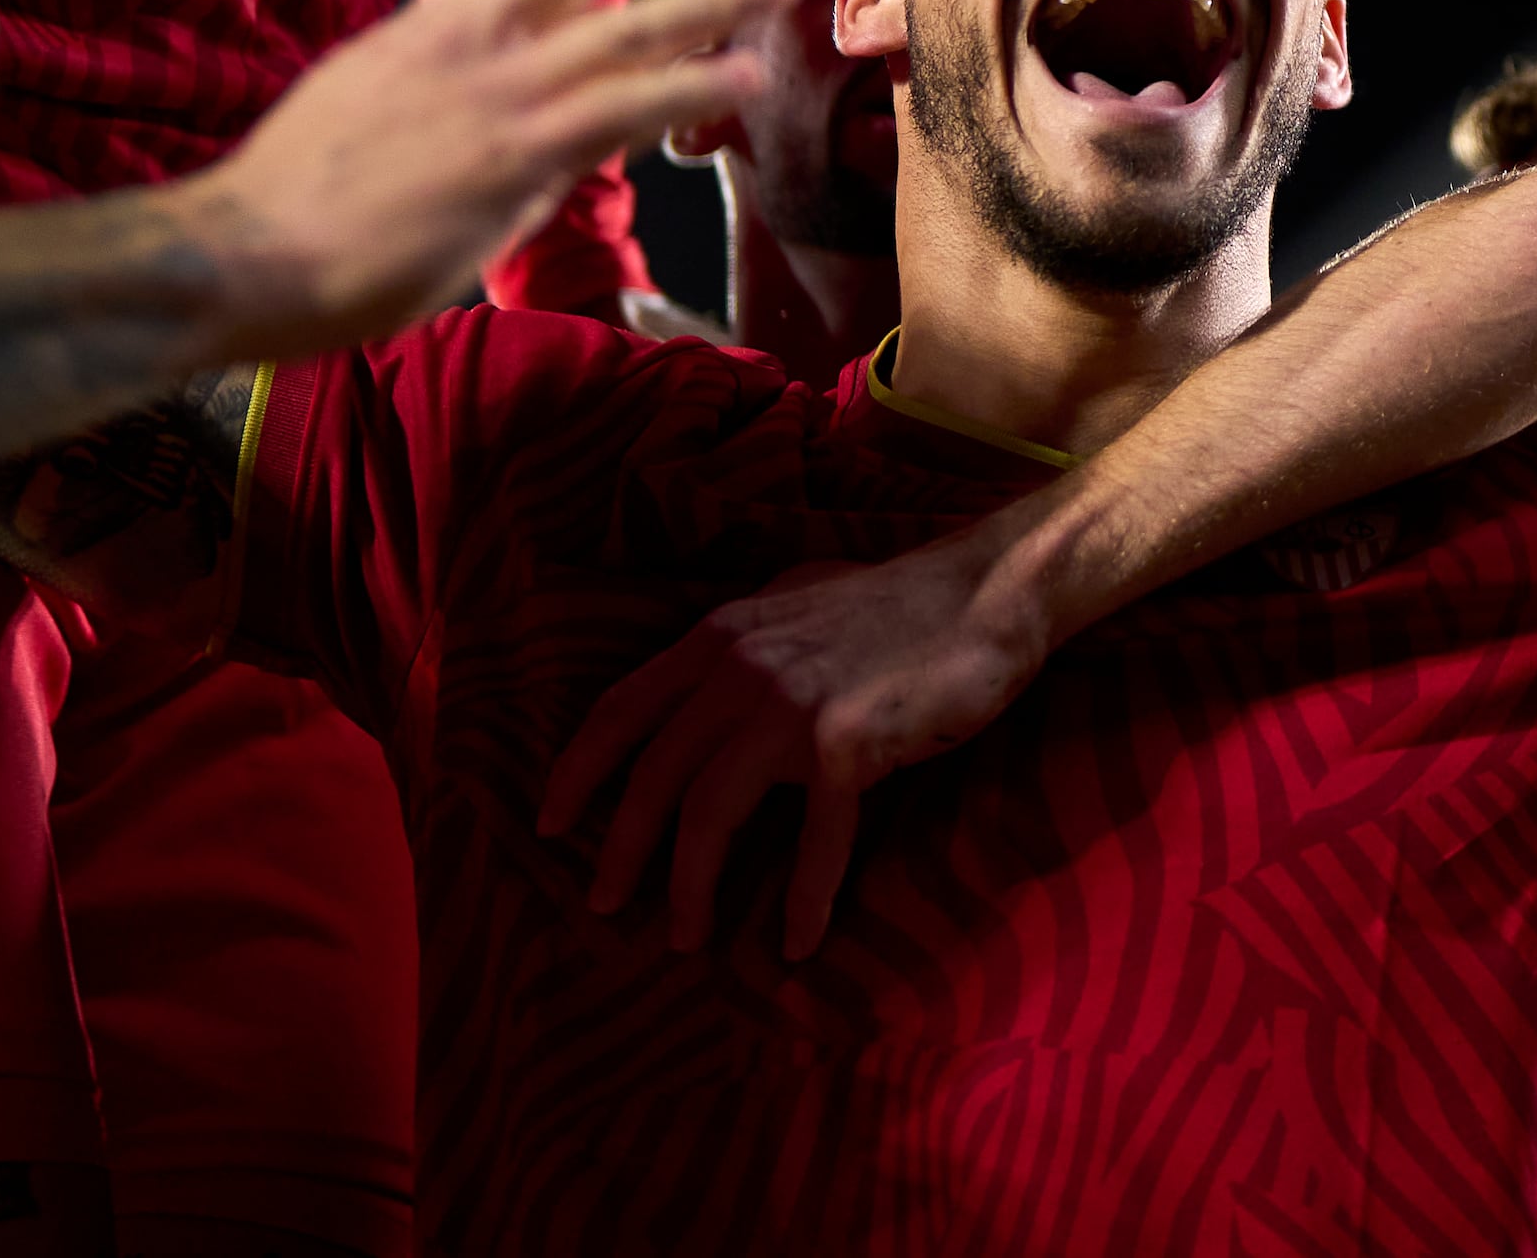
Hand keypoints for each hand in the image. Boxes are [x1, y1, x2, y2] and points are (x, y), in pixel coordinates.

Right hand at [189, 0, 788, 353]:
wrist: (238, 250)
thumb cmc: (284, 209)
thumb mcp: (359, 123)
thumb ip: (441, 116)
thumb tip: (515, 145)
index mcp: (422, 33)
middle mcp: (466, 45)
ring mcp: (495, 96)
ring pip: (623, 27)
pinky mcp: (514, 155)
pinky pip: (623, 108)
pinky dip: (690, 87)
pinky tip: (743, 74)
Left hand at [536, 530, 1059, 956]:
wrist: (987, 594)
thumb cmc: (896, 605)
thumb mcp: (796, 606)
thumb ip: (745, 642)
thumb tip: (708, 675)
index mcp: (721, 636)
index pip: (620, 707)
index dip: (579, 770)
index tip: (548, 824)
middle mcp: (742, 668)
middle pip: (653, 773)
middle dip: (619, 847)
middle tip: (604, 904)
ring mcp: (793, 705)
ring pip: (708, 811)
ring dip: (690, 884)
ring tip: (685, 937)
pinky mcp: (849, 744)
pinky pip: (813, 840)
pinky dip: (803, 897)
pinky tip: (796, 941)